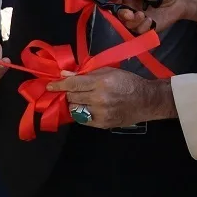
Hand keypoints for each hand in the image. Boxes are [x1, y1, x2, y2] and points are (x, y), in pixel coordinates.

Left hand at [47, 67, 175, 128]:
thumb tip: (66, 74)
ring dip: (75, 103)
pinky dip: (81, 113)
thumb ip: (87, 73)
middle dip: (69, 93)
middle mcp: (98, 99)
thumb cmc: (128, 82)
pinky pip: (82, 119)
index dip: (59, 84)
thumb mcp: (109, 72)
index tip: (50, 85)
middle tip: (73, 90)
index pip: (73, 84)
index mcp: (101, 83)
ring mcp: (100, 113)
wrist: (146, 101)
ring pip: (75, 109)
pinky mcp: (102, 124)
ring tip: (82, 99)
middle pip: (72, 97)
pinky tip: (87, 108)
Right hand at [112, 0, 196, 34]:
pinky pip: (139, 32)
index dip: (113, 2)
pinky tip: (151, 21)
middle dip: (123, 15)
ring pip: (128, 25)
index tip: (116, 3)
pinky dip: (143, 28)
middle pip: (119, 15)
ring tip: (144, 16)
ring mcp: (138, 19)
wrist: (180, 0)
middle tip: (130, 14)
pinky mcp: (146, 28)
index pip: (117, 0)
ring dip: (134, 22)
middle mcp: (132, 8)